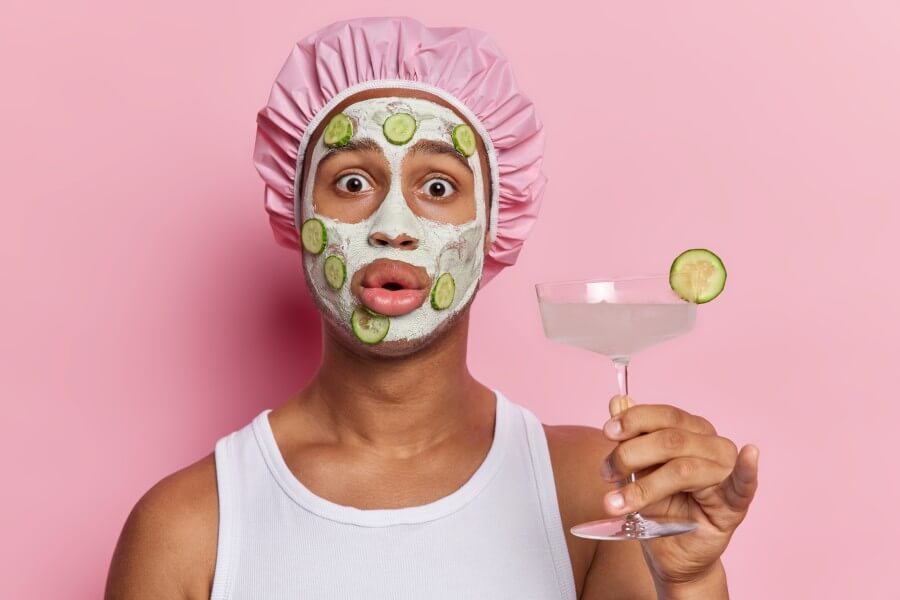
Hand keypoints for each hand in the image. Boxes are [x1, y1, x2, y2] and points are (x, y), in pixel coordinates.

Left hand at [600, 395, 758, 593]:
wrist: (670, 553)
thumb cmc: (658, 506)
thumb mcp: (636, 471)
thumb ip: (629, 438)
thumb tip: (617, 401)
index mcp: (691, 431)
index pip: (664, 416)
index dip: (634, 420)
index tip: (607, 432)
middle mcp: (712, 446)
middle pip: (670, 439)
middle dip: (630, 455)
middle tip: (606, 474)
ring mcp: (726, 473)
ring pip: (683, 468)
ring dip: (643, 487)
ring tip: (615, 504)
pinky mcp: (735, 504)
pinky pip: (743, 484)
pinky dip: (747, 469)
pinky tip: (750, 454)